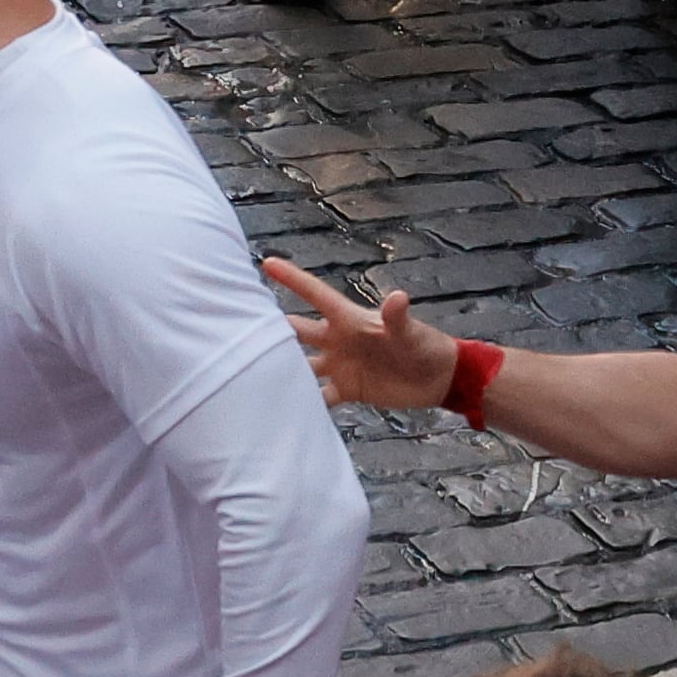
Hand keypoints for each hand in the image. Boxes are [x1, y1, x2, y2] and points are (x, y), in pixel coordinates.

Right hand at [262, 255, 458, 408]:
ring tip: (251, 373)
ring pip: (301, 364)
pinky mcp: (347, 389)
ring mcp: (339, 364)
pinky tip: (285, 412)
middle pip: (297, 330)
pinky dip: (305, 403)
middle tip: (239, 326)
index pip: (315, 295)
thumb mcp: (410, 331)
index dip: (293, 279)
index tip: (267, 263)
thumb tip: (398, 297)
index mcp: (349, 320)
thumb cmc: (425, 346)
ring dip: (282, 368)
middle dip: (272, 327)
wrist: (438, 378)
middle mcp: (338, 339)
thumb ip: (399, 317)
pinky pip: (319, 396)